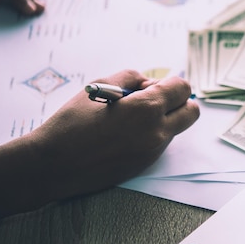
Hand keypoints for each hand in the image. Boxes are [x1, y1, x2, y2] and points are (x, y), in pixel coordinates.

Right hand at [0, 69, 199, 227]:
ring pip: (176, 128)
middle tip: (153, 99)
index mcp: (147, 108)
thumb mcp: (101, 84)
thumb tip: (151, 83)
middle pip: (192, 112)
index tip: (151, 85)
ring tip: (131, 117)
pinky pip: (160, 144)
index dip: (170, 83)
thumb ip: (133, 78)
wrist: (53, 164)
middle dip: (178, 101)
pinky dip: (151, 134)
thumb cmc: (72, 122)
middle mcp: (157, 132)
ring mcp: (153, 152)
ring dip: (163, 119)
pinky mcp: (145, 165)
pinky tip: (124, 134)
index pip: (183, 89)